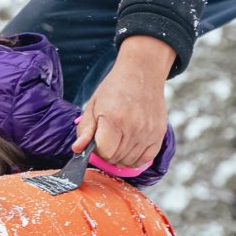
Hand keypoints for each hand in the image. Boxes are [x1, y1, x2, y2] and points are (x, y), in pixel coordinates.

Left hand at [73, 36, 173, 170]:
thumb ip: (84, 130)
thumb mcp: (93, 105)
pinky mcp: (159, 135)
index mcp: (114, 119)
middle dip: (107, 153)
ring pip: (130, 162)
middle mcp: (133, 128)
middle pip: (116, 158)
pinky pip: (146, 159)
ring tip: (118, 140)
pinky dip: (136, 158)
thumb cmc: (114, 89)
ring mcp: (148, 133)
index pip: (104, 153)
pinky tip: (130, 147)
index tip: (97, 140)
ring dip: (120, 156)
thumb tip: (77, 149)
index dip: (97, 150)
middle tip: (107, 138)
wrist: (141, 74)